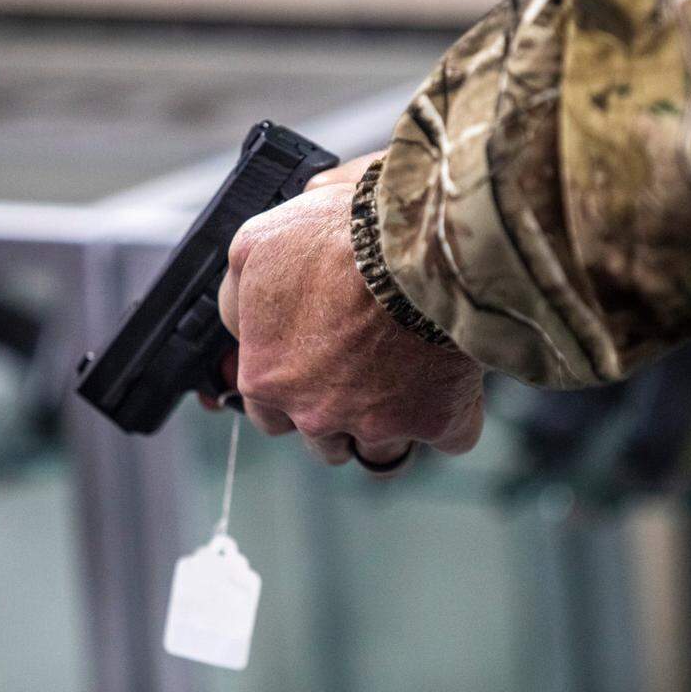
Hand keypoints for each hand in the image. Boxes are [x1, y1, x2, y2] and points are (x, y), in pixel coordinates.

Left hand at [215, 156, 484, 472]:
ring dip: (392, 425)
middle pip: (324, 442)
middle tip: (364, 370)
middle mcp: (317, 413)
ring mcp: (380, 424)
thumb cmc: (339, 237)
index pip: (266, 415)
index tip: (315, 370)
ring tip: (409, 380)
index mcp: (268, 378)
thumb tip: (236, 318)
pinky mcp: (439, 420)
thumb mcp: (257, 245)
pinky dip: (454, 413)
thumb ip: (238, 294)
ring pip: (382, 454)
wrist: (421, 241)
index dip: (292, 391)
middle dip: (340, 414)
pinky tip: (454, 379)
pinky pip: (451, 435)